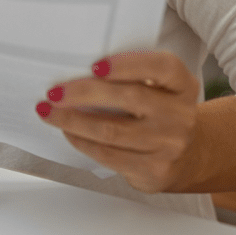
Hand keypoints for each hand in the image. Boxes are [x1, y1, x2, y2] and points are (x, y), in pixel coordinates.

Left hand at [35, 51, 202, 192]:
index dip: (128, 64)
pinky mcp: (153, 169)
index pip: (162, 67)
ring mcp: (169, 145)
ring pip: (112, 131)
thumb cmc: (160, 114)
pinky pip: (109, 155)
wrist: (186, 157)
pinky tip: (68, 131)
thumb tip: (78, 69)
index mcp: (182, 85)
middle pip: (130, 98)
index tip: (95, 65)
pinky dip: (82, 142)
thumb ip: (133, 77)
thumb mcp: (159, 89)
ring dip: (73, 120)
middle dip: (84, 93)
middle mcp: (180, 114)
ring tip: (49, 112)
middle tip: (55, 92)